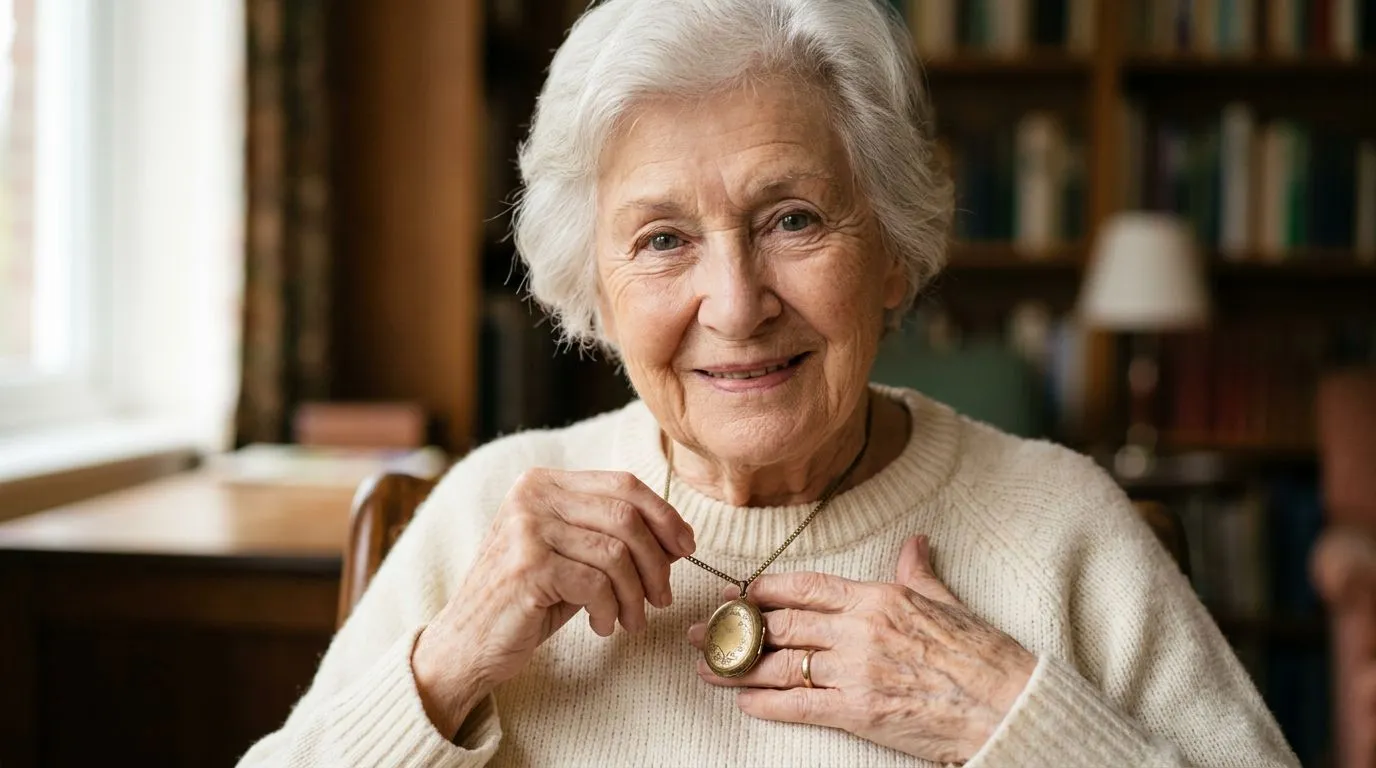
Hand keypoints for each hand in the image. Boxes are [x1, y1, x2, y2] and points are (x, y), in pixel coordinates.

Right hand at [413, 469, 694, 737]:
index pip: (623, 484)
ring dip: (635, 594)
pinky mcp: (527, 568)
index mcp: (543, 482)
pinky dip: (610, 610)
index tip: (686, 547)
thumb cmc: (527, 600)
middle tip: (662, 597)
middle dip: (656, 562)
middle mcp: (532, 496)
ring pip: (616, 553)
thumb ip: (616, 538)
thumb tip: (679, 537)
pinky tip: (603, 626)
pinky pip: (596, 584)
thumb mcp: (573, 558)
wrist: (466, 643)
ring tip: (631, 619)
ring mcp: (526, 529)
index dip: (664, 515)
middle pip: (626, 516)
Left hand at [689, 535, 1033, 762]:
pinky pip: (800, 705)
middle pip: (781, 624)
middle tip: (704, 631)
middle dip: (736, 628)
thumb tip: (913, 543)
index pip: (804, 586)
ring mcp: (856, 670)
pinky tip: (744, 700)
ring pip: (781, 664)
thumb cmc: (980, 654)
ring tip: (707, 667)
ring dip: (737, 666)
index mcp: (877, 597)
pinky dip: (767, 702)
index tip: (738, 593)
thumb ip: (916, 572)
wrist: (1005, 702)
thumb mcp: (945, 600)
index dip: (763, 589)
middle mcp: (859, 629)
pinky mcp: (859, 711)